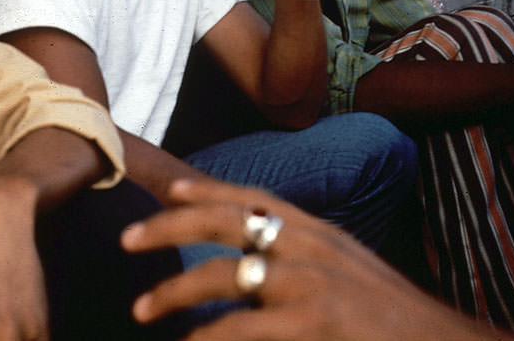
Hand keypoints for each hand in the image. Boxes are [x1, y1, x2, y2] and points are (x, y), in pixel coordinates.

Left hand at [121, 179, 513, 340]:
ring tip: (142, 309)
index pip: (250, 197)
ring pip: (221, 275)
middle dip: (168, 226)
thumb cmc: (387, 311)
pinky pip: (240, 328)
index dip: (205, 190)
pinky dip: (206, 338)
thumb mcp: (344, 265)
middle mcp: (307, 246)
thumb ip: (299, 254)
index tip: (169, 189)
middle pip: (223, 222)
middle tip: (126, 239)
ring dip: (173, 291)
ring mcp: (309, 283)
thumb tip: (252, 259)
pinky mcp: (312, 322)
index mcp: (315, 230)